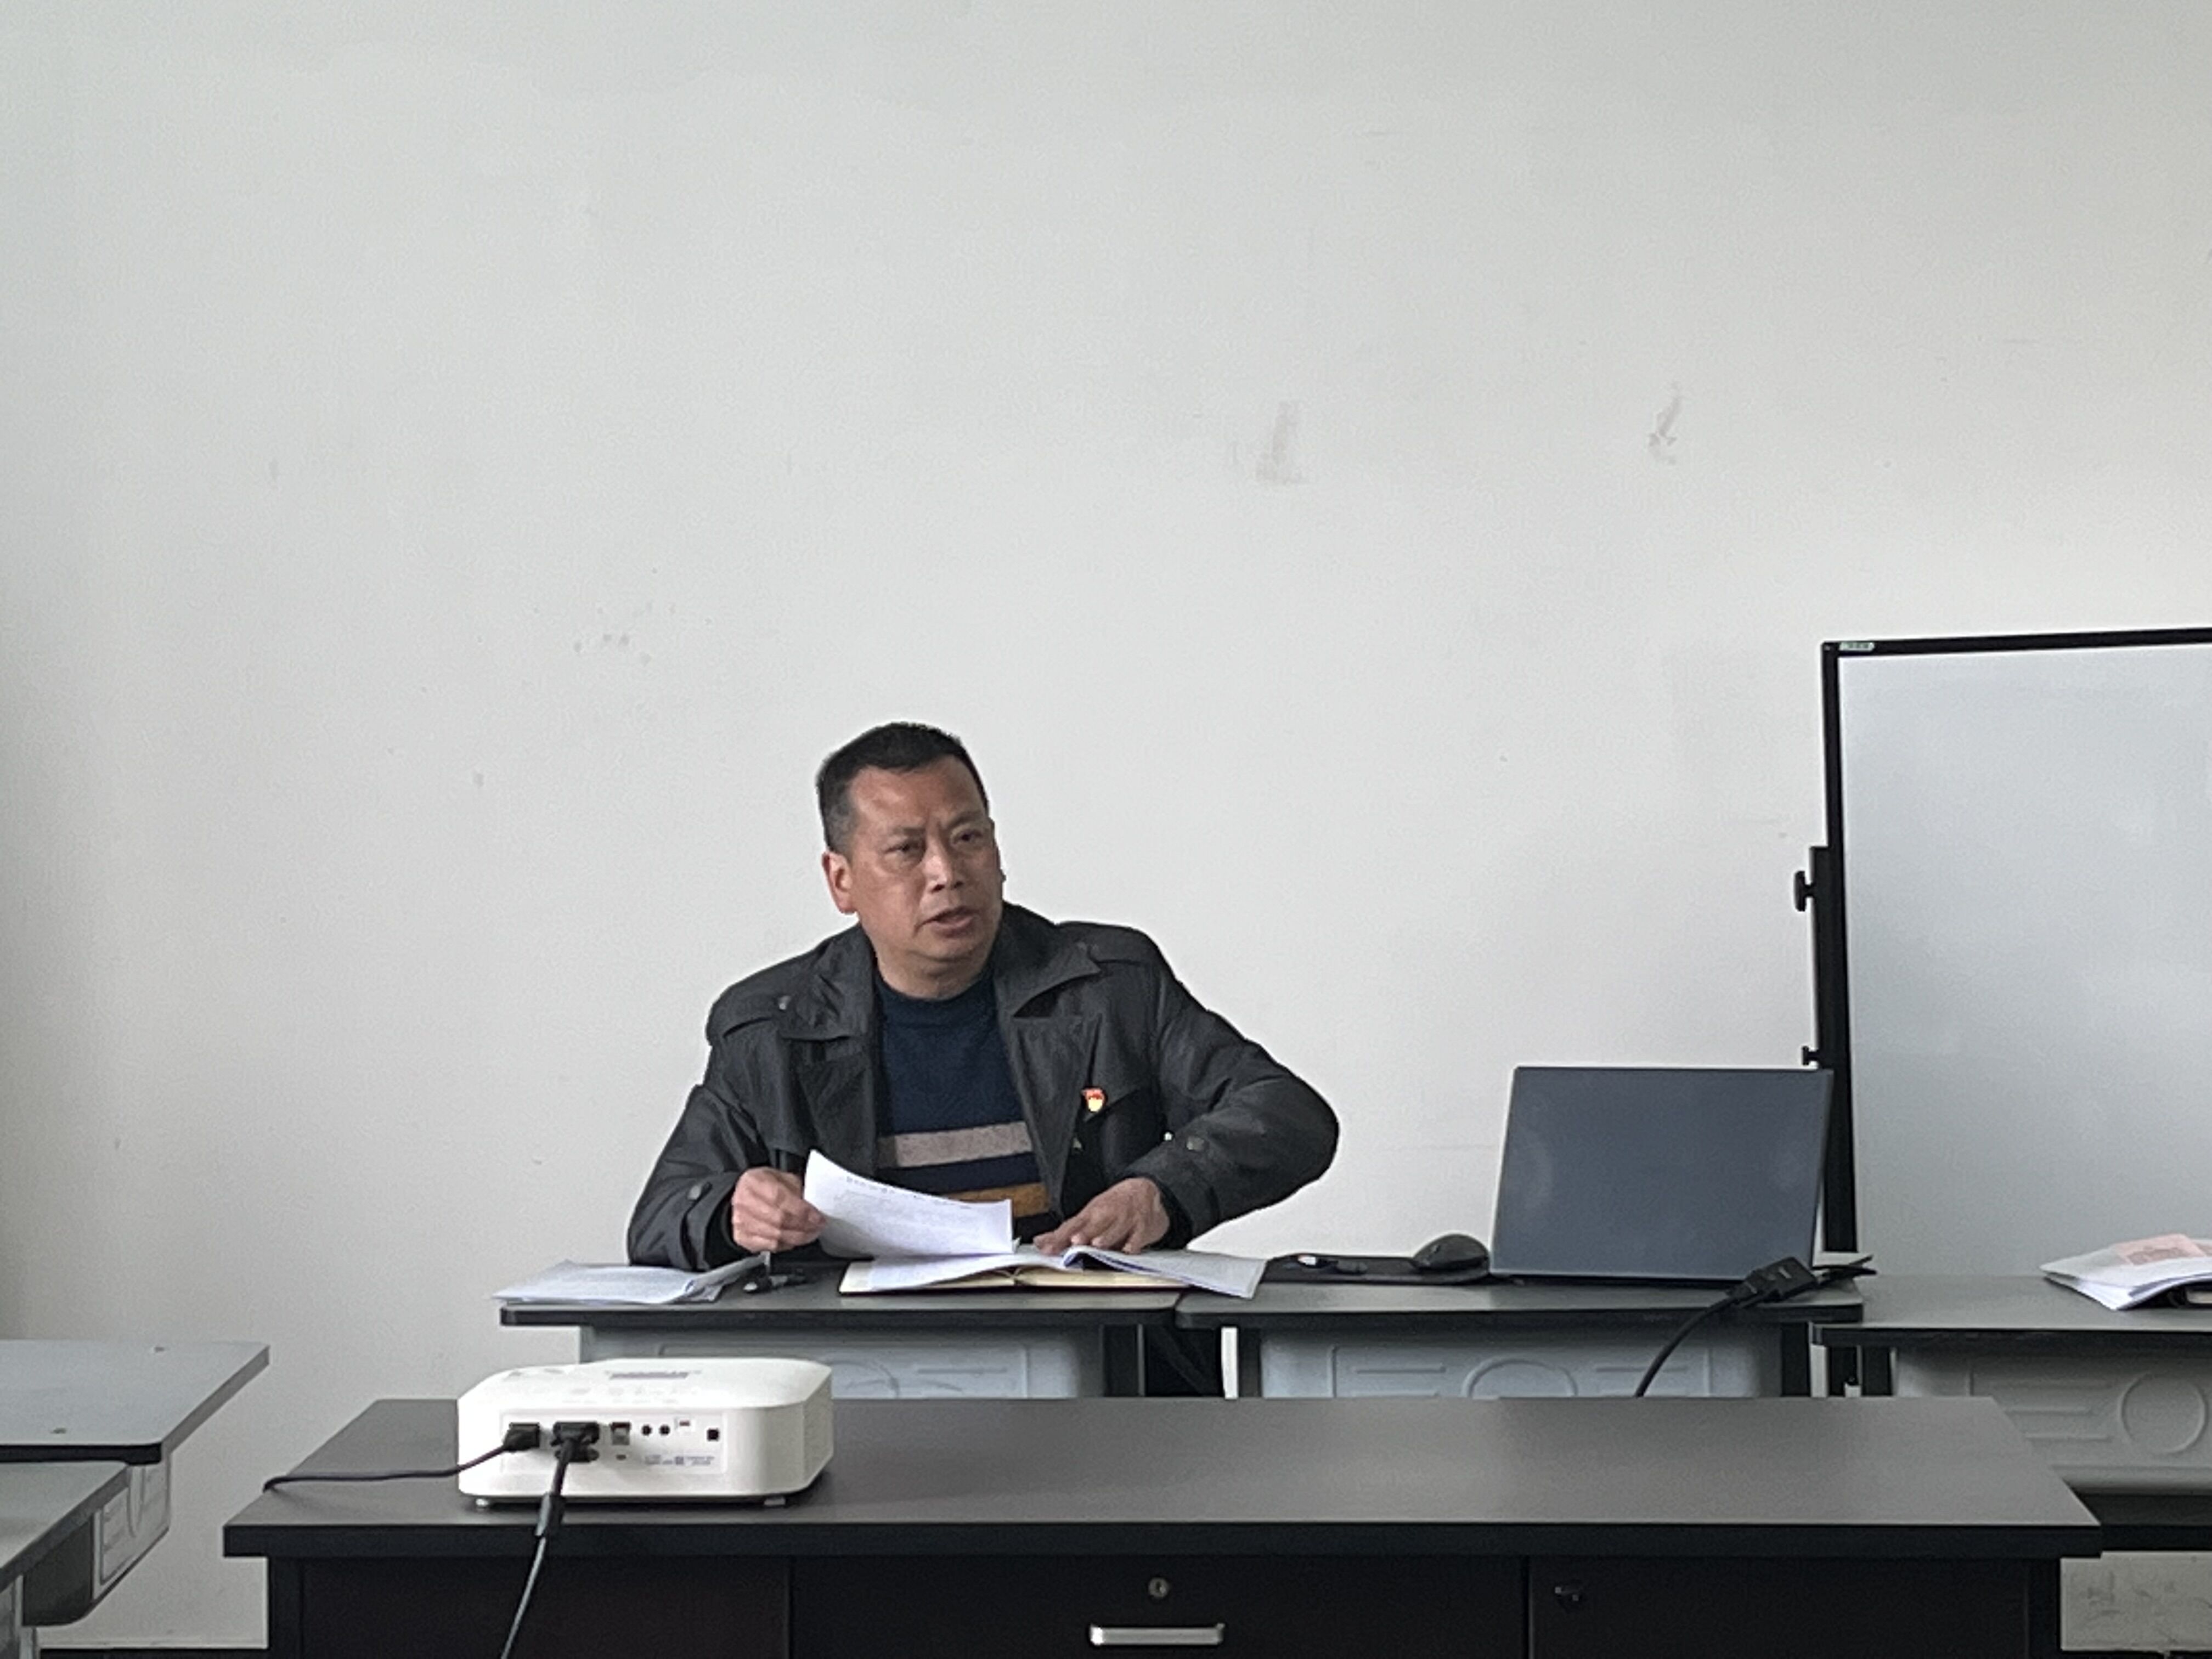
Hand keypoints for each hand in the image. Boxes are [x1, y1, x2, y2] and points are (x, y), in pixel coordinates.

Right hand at [729, 1167, 824, 1252]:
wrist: (744, 1197)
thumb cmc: (764, 1186)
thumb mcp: (781, 1178)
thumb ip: (796, 1189)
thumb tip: (813, 1206)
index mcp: (753, 1181)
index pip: (779, 1198)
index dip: (802, 1210)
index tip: (817, 1217)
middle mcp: (743, 1202)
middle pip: (778, 1220)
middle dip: (803, 1226)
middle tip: (817, 1226)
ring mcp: (740, 1222)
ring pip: (775, 1236)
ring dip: (798, 1237)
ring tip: (811, 1233)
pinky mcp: (743, 1238)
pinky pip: (770, 1246)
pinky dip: (787, 1244)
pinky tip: (795, 1239)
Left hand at [1036, 1177, 1169, 1254]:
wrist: (1144, 1192)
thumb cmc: (1113, 1208)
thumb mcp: (1089, 1216)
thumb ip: (1065, 1232)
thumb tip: (1040, 1242)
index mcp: (1091, 1213)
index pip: (1072, 1225)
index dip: (1060, 1236)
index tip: (1049, 1247)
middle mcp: (1107, 1214)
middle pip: (1094, 1223)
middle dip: (1085, 1232)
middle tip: (1075, 1241)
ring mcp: (1126, 1218)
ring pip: (1116, 1227)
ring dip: (1107, 1235)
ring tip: (1098, 1244)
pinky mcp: (1143, 1225)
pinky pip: (1140, 1234)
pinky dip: (1135, 1241)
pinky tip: (1129, 1249)